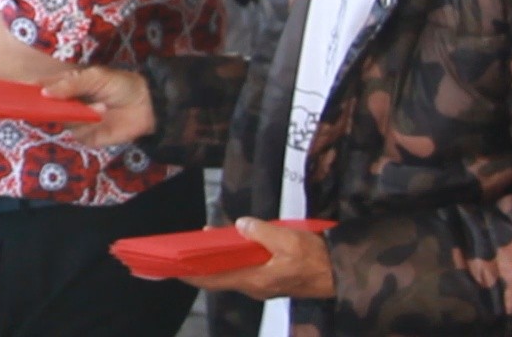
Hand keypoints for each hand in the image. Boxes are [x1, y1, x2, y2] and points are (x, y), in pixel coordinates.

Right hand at [41, 66, 154, 146]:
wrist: (146, 106)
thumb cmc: (120, 85)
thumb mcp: (95, 77)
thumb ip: (70, 84)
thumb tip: (44, 92)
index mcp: (67, 86)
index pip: (42, 89)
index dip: (31, 91)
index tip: (20, 91)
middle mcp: (67, 105)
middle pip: (46, 109)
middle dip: (49, 106)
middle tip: (59, 100)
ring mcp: (76, 121)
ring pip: (62, 121)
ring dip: (80, 114)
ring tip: (101, 106)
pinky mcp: (86, 137)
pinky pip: (77, 134)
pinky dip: (89, 126)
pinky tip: (102, 117)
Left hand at [177, 218, 336, 299]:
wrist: (339, 273)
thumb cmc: (314, 258)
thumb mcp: (289, 240)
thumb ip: (262, 232)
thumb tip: (241, 225)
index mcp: (254, 279)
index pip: (214, 280)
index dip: (191, 275)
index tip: (172, 268)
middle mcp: (254, 285)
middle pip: (218, 276)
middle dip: (199, 264)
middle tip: (181, 248)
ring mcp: (262, 283)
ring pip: (231, 271)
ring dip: (216, 258)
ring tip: (202, 239)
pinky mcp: (270, 277)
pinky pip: (243, 268)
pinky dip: (232, 257)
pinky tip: (229, 241)